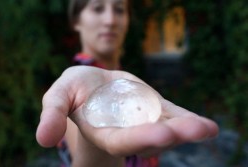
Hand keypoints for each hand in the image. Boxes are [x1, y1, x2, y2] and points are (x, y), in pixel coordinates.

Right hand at [36, 66, 218, 157]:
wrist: (94, 84)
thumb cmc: (75, 90)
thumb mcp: (59, 95)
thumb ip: (53, 114)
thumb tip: (44, 138)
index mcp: (104, 132)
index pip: (122, 140)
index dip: (139, 138)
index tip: (160, 136)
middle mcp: (128, 131)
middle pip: (150, 137)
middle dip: (170, 136)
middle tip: (195, 131)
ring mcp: (145, 121)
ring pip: (166, 128)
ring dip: (187, 129)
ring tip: (205, 129)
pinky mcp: (155, 109)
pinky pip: (172, 116)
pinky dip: (188, 120)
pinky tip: (206, 125)